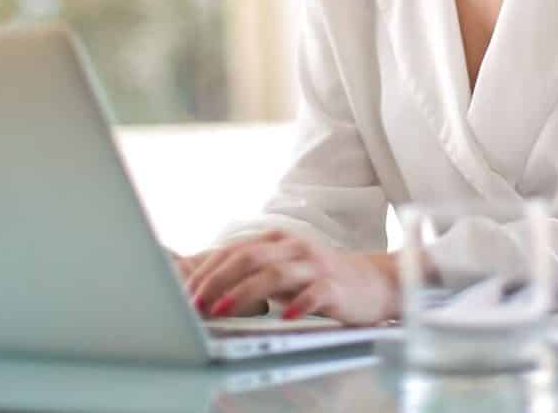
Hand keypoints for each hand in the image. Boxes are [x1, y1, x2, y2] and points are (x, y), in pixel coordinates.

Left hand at [184, 230, 399, 325]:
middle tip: (197, 305)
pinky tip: (283, 316)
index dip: (208, 271)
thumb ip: (254, 274)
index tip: (186, 295)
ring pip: (275, 273)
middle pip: (249, 257)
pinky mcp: (334, 285)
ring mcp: (315, 264)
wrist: (371, 282)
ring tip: (222, 311)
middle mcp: (293, 247)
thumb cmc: (318, 278)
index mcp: (277, 241)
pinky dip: (297, 304)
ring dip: (244, 293)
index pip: (234, 250)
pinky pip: (314, 293)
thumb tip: (208, 292)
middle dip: (218, 281)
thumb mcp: (283, 270)